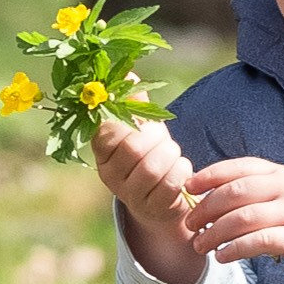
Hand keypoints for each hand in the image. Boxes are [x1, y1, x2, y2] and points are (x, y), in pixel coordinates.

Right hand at [92, 117, 199, 283]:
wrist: (162, 198)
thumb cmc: (150, 154)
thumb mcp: (141, 128)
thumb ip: (135, 103)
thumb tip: (130, 74)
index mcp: (102, 153)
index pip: (107, 133)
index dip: (131, 124)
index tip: (142, 126)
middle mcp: (110, 176)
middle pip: (133, 148)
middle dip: (156, 138)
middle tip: (163, 140)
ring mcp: (130, 195)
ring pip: (151, 168)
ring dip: (171, 154)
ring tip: (173, 154)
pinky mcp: (152, 209)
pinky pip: (170, 185)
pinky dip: (181, 171)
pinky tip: (181, 169)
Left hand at [184, 157, 283, 283]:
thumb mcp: (280, 196)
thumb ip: (251, 191)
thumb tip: (204, 193)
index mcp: (278, 173)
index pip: (238, 168)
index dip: (209, 176)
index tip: (187, 188)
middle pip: (236, 192)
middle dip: (207, 208)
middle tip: (189, 224)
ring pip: (244, 218)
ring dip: (215, 232)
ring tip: (199, 245)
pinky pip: (259, 241)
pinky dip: (235, 248)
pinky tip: (221, 257)